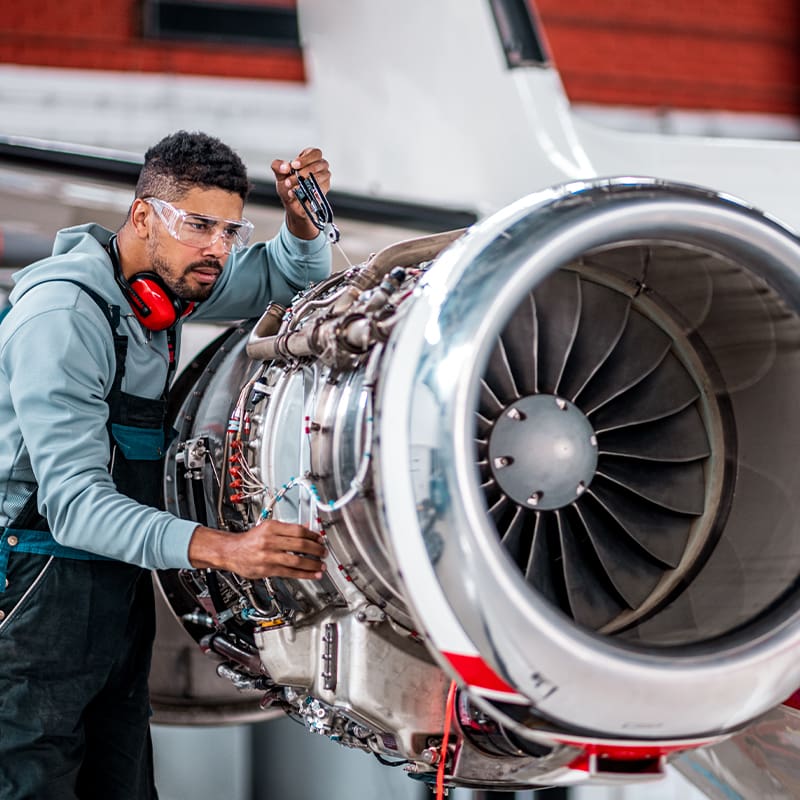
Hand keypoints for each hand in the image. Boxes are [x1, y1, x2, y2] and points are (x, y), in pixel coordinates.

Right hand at [188, 520, 326, 579]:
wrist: (231, 552)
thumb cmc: (250, 540)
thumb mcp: (267, 527)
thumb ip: (287, 529)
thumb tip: (306, 527)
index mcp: (271, 527)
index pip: (298, 530)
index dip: (313, 536)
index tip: (320, 539)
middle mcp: (270, 541)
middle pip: (300, 545)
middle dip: (316, 550)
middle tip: (324, 552)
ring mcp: (268, 556)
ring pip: (296, 561)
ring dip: (312, 564)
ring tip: (321, 565)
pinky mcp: (267, 569)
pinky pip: (290, 572)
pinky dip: (304, 574)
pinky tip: (312, 574)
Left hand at [271, 147, 330, 239]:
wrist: (292, 203)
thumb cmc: (288, 186)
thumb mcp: (279, 174)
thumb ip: (278, 166)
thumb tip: (285, 167)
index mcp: (311, 157)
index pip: (315, 153)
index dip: (305, 159)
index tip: (294, 165)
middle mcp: (321, 166)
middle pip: (318, 165)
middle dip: (302, 173)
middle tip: (289, 180)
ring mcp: (324, 178)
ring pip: (319, 177)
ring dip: (303, 182)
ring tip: (291, 187)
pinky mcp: (324, 190)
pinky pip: (318, 189)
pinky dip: (306, 191)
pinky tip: (297, 194)